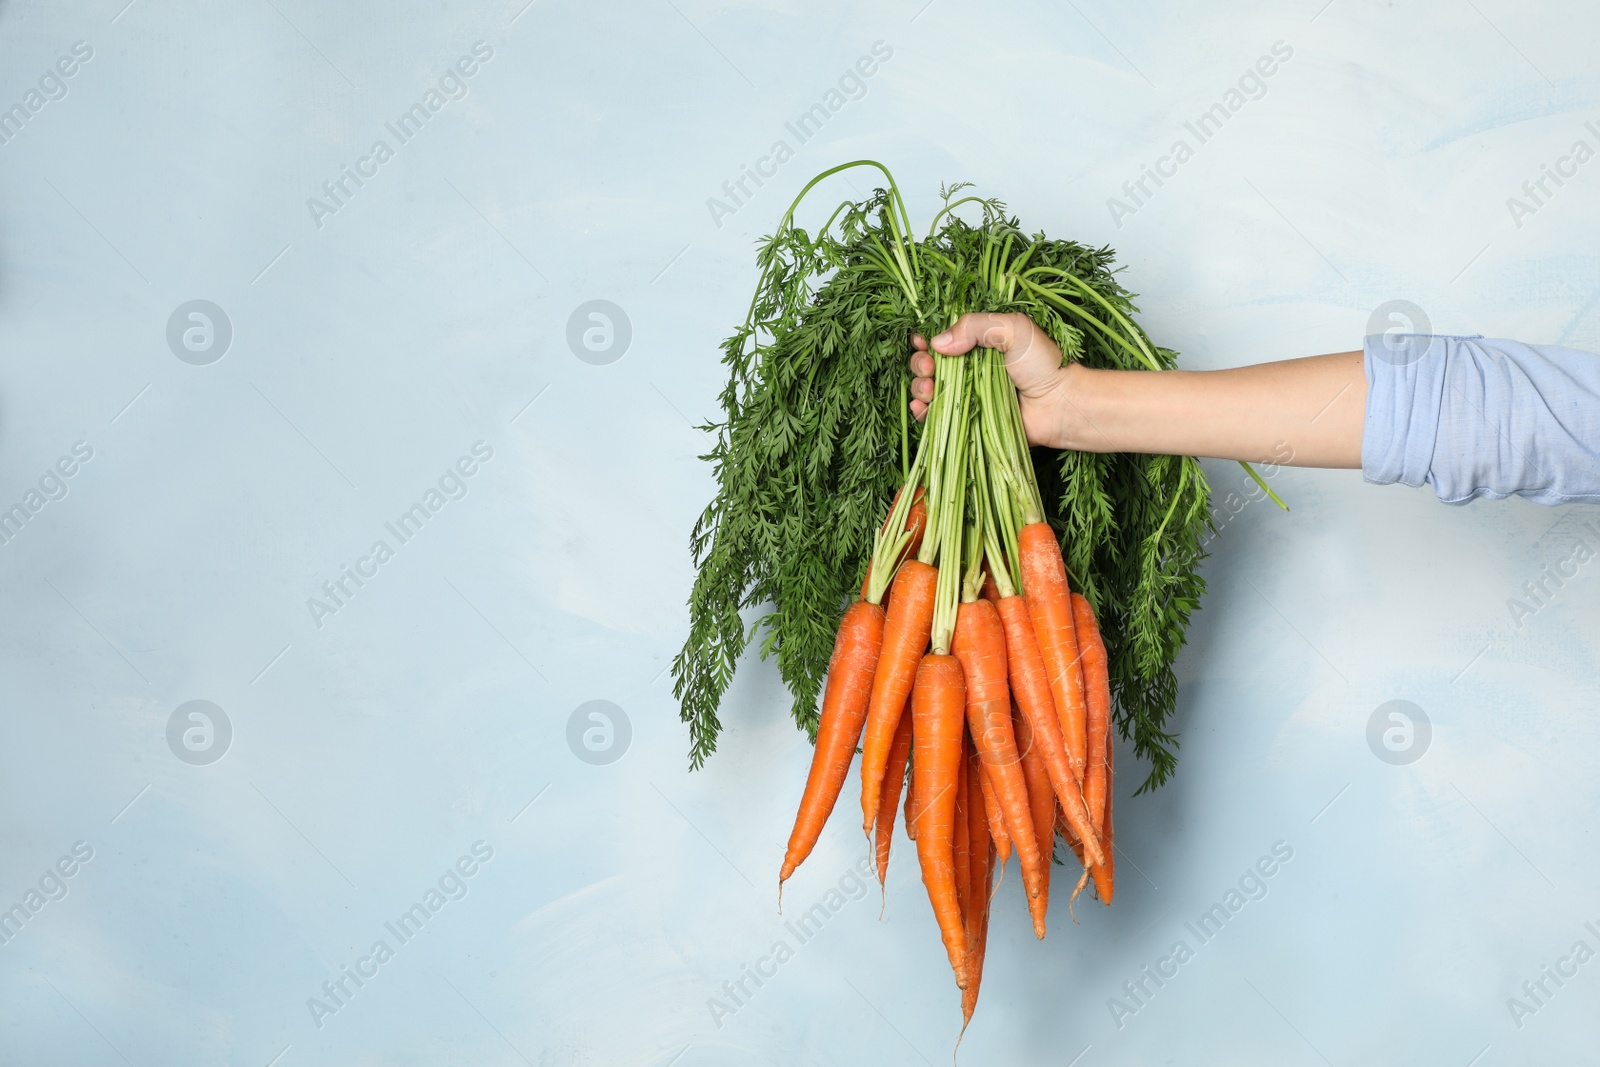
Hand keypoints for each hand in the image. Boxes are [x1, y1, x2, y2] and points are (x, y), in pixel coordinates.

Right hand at [908, 312, 1077, 448]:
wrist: (1061, 406)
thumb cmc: (1043, 364)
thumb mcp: (1013, 329)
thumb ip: (976, 326)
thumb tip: (937, 343)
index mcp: (977, 344)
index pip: (940, 340)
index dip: (925, 341)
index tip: (920, 343)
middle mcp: (967, 370)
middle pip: (928, 365)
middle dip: (920, 365)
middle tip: (930, 368)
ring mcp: (966, 396)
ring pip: (928, 390)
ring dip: (919, 388)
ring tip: (929, 390)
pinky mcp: (967, 422)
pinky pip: (937, 418)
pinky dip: (922, 413)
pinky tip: (921, 408)